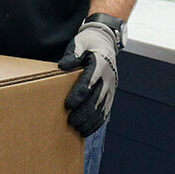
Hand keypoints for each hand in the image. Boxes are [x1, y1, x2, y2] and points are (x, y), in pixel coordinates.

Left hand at [58, 19, 120, 136]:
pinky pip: (105, 111)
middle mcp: (108, 77)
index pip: (89, 82)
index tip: (68, 105)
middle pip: (96, 99)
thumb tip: (63, 66)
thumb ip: (72, 53)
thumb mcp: (79, 42)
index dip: (79, 95)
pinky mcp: (111, 94)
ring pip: (102, 108)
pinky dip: (96, 123)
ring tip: (76, 128)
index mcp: (100, 64)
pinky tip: (86, 130)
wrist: (106, 43)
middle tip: (70, 122)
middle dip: (83, 113)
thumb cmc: (88, 44)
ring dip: (90, 120)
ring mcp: (111, 87)